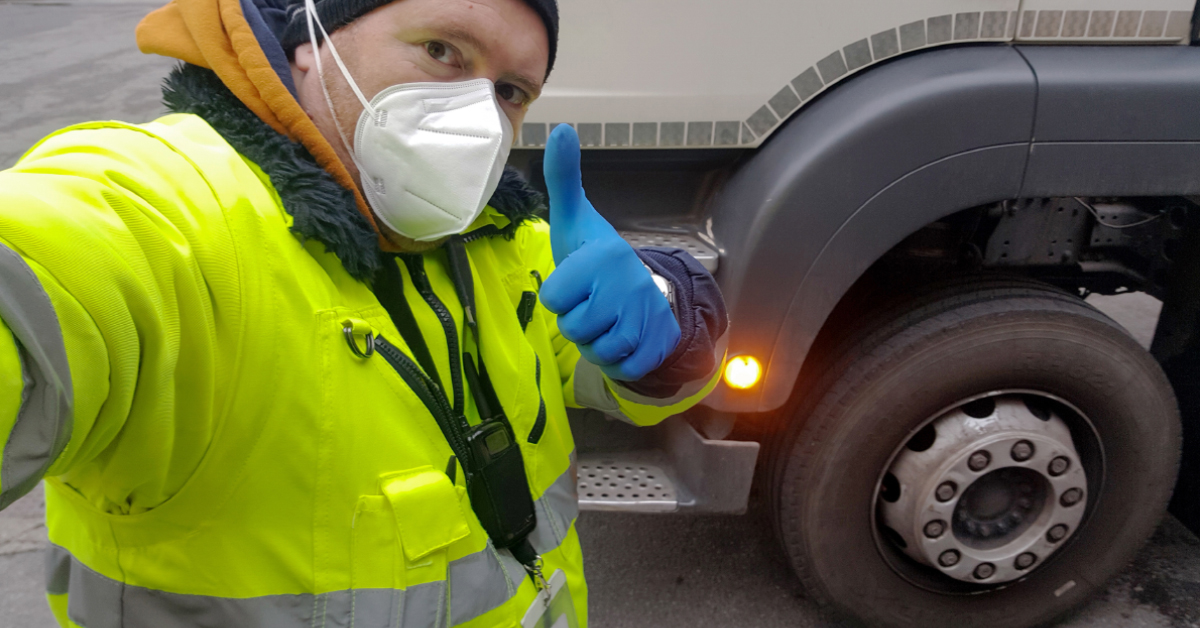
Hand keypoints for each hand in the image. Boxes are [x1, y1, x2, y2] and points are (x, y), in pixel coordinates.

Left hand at [539, 125, 680, 380]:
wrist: (646, 290)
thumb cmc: (596, 256)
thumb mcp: (575, 218)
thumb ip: (563, 178)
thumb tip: (561, 127)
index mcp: (603, 255)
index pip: (553, 299)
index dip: (558, 296)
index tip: (575, 281)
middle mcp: (628, 284)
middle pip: (573, 328)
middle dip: (576, 322)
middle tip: (590, 303)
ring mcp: (647, 315)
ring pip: (597, 350)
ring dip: (595, 343)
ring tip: (605, 320)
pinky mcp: (658, 345)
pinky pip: (622, 367)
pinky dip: (617, 361)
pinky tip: (622, 339)